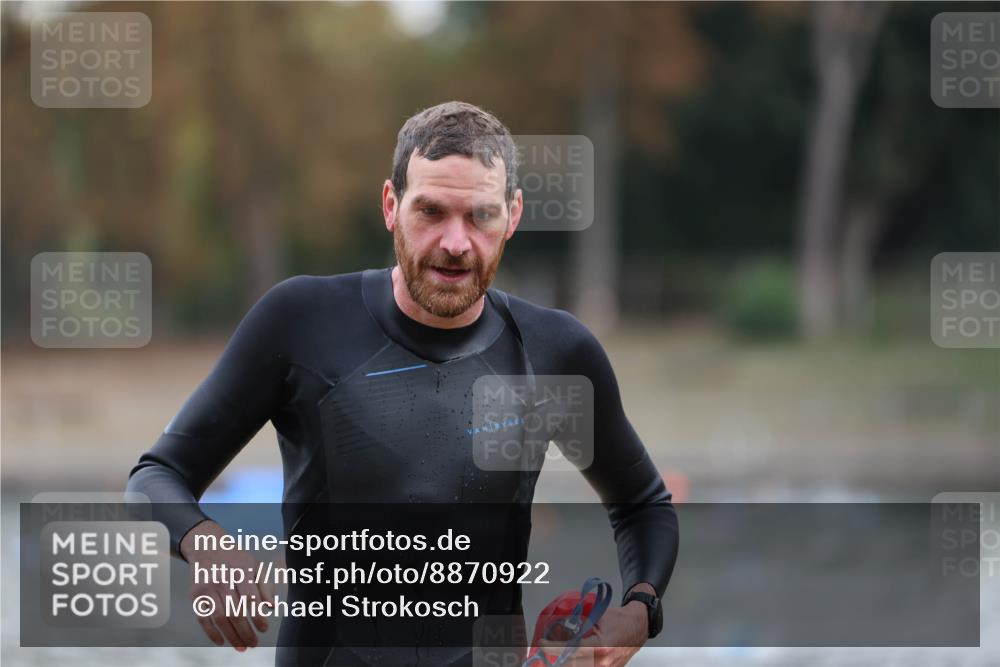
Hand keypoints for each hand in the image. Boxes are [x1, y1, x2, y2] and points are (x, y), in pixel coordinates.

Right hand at [181, 520, 275, 650]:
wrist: (209, 547)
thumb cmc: (237, 560)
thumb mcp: (255, 566)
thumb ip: (265, 586)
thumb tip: (272, 607)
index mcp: (241, 571)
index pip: (251, 599)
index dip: (258, 616)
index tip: (264, 629)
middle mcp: (223, 580)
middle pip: (236, 612)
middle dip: (246, 631)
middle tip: (254, 644)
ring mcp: (208, 588)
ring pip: (220, 618)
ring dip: (231, 636)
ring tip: (242, 647)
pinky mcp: (196, 596)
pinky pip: (203, 619)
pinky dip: (212, 633)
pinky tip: (222, 642)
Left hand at [536, 588, 651, 666]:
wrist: (638, 626)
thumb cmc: (621, 620)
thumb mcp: (598, 618)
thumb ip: (581, 626)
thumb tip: (562, 628)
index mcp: (601, 647)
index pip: (571, 650)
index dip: (554, 648)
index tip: (542, 644)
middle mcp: (604, 662)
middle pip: (572, 664)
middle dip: (557, 658)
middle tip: (545, 650)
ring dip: (567, 661)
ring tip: (557, 655)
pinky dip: (577, 663)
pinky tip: (570, 658)